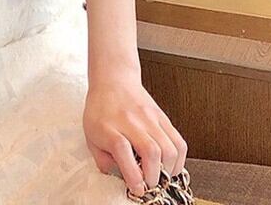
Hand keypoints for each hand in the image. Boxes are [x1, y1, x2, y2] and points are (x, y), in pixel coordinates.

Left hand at [83, 70, 187, 196]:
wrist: (113, 79)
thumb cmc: (101, 110)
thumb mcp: (91, 136)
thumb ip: (103, 160)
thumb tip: (121, 180)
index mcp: (108, 127)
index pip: (122, 150)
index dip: (132, 175)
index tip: (137, 189)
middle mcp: (130, 121)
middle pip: (150, 151)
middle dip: (154, 177)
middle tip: (149, 185)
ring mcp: (149, 118)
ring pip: (169, 148)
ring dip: (168, 170)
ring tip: (160, 176)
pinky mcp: (162, 117)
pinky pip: (179, 141)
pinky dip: (178, 159)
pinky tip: (170, 165)